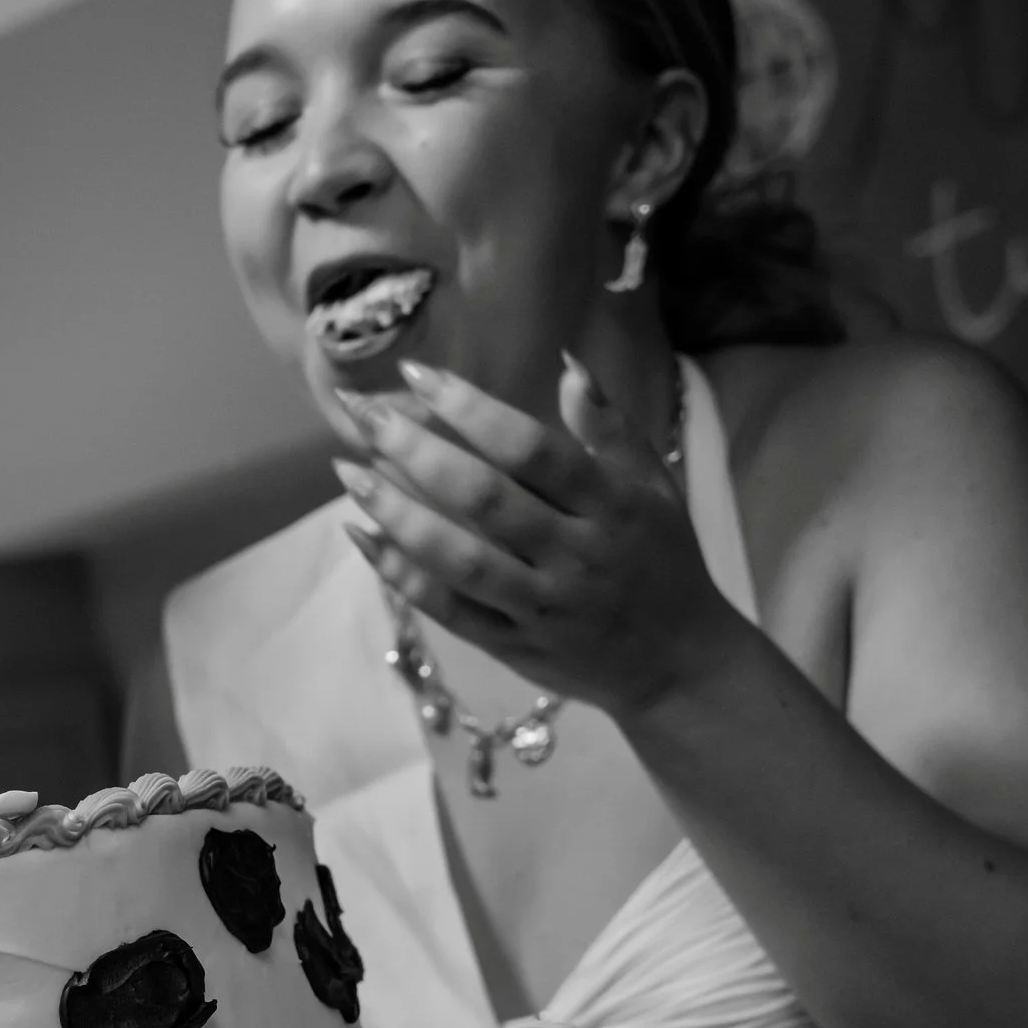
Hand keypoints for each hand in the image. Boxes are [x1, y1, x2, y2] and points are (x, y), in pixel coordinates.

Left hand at [324, 353, 736, 722]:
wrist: (678, 665)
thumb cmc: (663, 561)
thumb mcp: (655, 488)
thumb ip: (611, 428)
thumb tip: (568, 362)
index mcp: (613, 506)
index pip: (534, 450)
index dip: (472, 409)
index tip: (417, 373)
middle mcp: (576, 555)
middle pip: (486, 500)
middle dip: (418, 452)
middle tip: (364, 414)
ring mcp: (542, 607)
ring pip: (460, 560)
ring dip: (398, 515)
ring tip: (349, 474)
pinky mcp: (513, 647)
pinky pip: (449, 611)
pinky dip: (402, 577)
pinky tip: (363, 537)